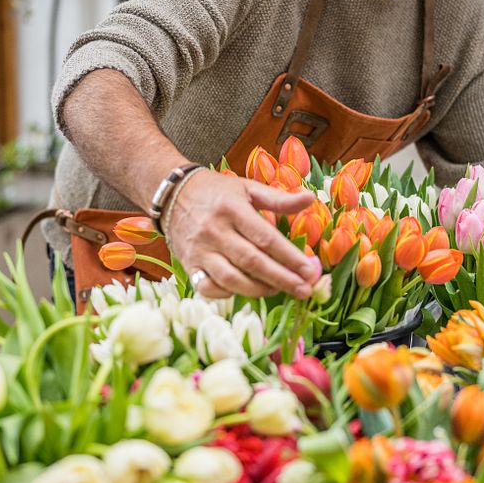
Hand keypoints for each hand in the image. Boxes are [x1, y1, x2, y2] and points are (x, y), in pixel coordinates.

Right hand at [167, 170, 316, 299]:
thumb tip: (310, 199)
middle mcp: (215, 231)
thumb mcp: (247, 187)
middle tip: (304, 290)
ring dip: (259, 289)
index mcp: (233, 209)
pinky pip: (208, 288)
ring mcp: (200, 250)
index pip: (265, 237)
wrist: (173, 194)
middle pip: (252, 261)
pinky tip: (246, 292)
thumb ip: (279, 198)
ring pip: (231, 279)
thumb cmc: (217, 192)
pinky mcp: (189, 265)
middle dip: (281, 278)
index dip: (290, 256)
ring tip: (280, 291)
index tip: (310, 270)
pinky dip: (227, 294)